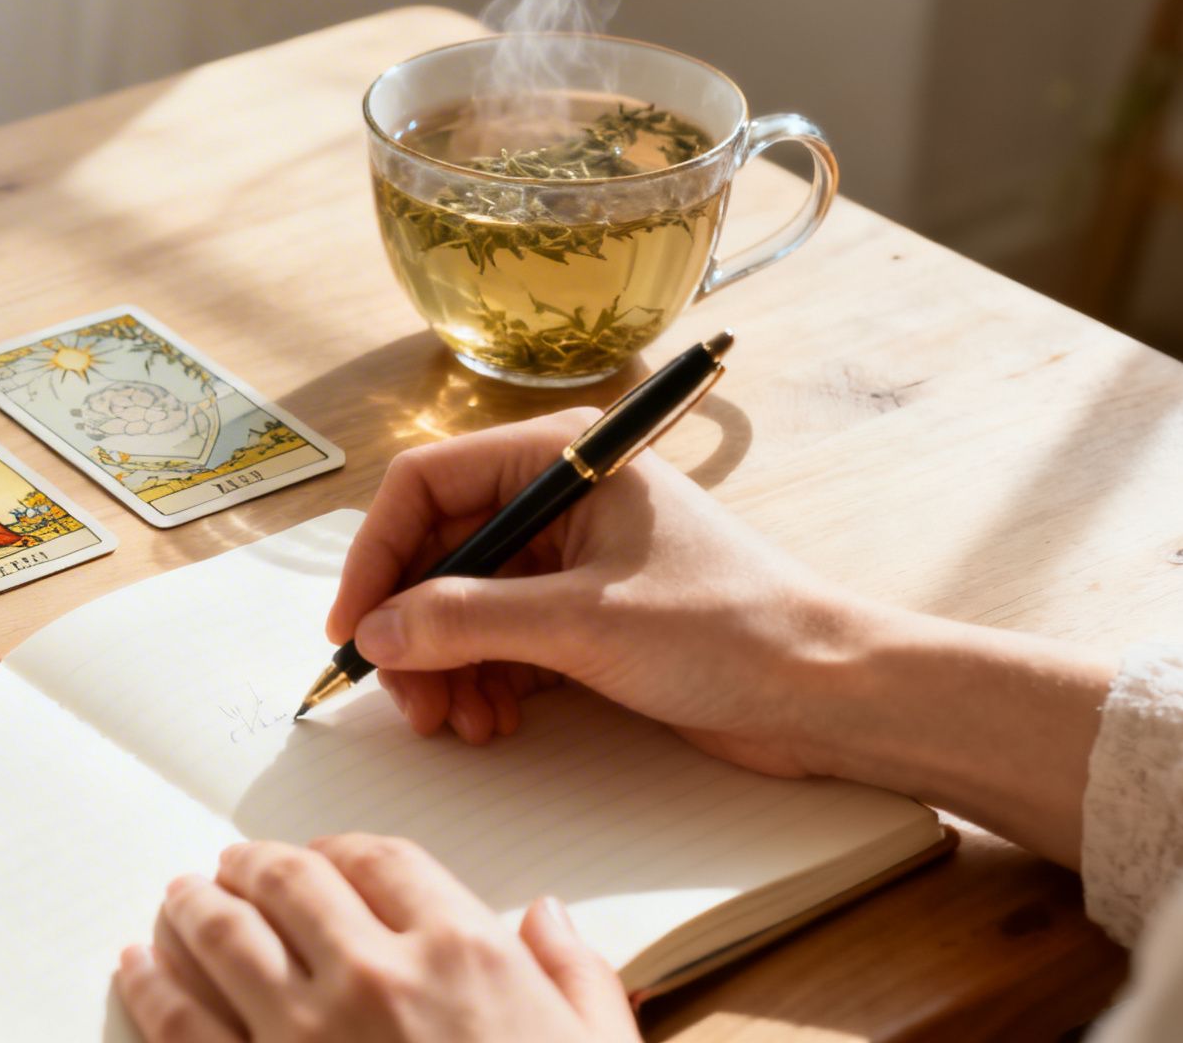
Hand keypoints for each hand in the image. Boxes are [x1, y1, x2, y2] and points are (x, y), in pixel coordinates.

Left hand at [115, 835, 638, 1042]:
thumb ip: (574, 975)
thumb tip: (546, 916)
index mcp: (464, 954)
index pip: (383, 862)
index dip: (342, 849)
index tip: (324, 854)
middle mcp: (377, 977)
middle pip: (292, 884)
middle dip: (254, 866)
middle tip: (233, 865)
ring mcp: (305, 1037)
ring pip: (225, 938)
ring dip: (195, 908)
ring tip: (179, 899)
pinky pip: (181, 1024)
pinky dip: (151, 986)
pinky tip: (136, 967)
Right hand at [325, 408, 852, 773]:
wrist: (829, 691)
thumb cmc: (731, 629)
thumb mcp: (583, 622)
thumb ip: (467, 620)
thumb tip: (375, 632)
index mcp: (560, 459)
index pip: (425, 485)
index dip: (375, 557)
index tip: (353, 630)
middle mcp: (558, 497)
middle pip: (437, 552)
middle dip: (412, 629)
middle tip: (406, 700)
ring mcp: (571, 558)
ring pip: (462, 604)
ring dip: (445, 666)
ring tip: (457, 723)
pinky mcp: (585, 613)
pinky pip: (499, 640)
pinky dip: (482, 681)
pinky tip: (490, 721)